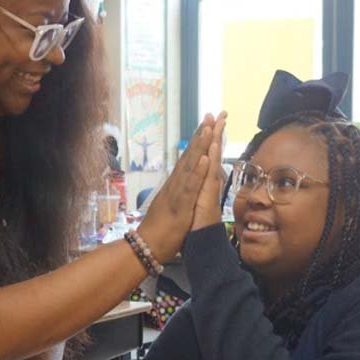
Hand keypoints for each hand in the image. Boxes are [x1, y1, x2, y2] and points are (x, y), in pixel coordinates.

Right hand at [138, 113, 222, 261]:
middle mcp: (176, 183)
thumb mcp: (174, 206)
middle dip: (202, 134)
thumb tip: (186, 183)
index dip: (200, 139)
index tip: (210, 122)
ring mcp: (176, 192)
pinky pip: (189, 187)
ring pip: (189, 165)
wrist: (147, 246)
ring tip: (209, 127)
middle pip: (190, 154)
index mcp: (177, 184)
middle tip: (213, 114)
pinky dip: (196, 172)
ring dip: (199, 146)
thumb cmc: (161, 229)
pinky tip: (204, 159)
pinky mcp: (179, 205)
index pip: (190, 157)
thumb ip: (180, 193)